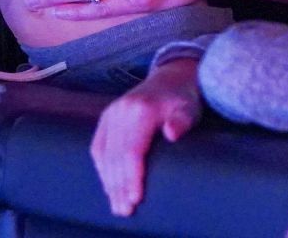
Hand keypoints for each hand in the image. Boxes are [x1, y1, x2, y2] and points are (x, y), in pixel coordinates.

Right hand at [91, 59, 203, 216]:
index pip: (132, 150)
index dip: (132, 176)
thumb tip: (173, 133)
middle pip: (115, 156)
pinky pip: (98, 146)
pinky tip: (108, 185)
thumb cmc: (182, 98)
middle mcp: (121, 111)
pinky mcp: (107, 118)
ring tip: (116, 204)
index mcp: (140, 110)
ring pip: (104, 154)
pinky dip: (101, 168)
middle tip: (125, 210)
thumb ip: (182, 121)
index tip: (136, 199)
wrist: (170, 78)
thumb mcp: (189, 108)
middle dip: (119, 186)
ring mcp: (111, 114)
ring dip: (108, 181)